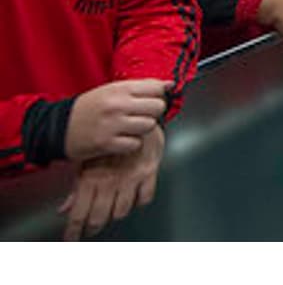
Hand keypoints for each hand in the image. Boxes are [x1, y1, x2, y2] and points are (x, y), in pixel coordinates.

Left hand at [60, 125, 164, 240]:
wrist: (132, 114)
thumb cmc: (106, 136)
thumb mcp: (86, 159)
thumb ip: (77, 187)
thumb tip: (64, 209)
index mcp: (91, 177)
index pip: (79, 213)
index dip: (74, 230)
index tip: (72, 240)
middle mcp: (110, 180)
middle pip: (100, 217)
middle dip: (93, 227)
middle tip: (90, 230)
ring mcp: (130, 177)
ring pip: (122, 211)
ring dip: (116, 214)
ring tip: (112, 212)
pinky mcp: (148, 172)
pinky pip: (145, 198)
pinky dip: (139, 201)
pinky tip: (134, 197)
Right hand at [64, 79, 169, 161]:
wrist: (58, 127)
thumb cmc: (89, 108)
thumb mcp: (112, 90)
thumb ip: (142, 86)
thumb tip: (170, 84)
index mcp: (119, 89)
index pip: (157, 88)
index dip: (158, 96)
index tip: (150, 101)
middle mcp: (117, 105)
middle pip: (157, 108)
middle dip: (153, 113)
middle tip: (141, 116)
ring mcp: (112, 124)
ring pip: (149, 126)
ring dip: (143, 129)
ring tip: (131, 128)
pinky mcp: (107, 143)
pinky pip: (135, 144)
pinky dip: (132, 144)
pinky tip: (122, 140)